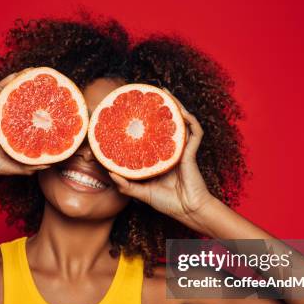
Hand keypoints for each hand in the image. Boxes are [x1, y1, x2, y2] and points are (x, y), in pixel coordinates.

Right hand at [0, 68, 48, 177]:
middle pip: (20, 103)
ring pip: (8, 95)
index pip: (28, 120)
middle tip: (47, 83)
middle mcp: (3, 121)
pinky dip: (4, 83)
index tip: (55, 105)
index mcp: (10, 134)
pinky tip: (15, 75)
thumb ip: (26, 165)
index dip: (40, 112)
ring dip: (20, 82)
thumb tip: (49, 164)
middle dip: (32, 93)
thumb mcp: (9, 166)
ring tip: (34, 72)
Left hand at [108, 91, 214, 232]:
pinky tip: (182, 111)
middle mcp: (171, 151)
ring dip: (176, 106)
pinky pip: (194, 133)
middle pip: (166, 125)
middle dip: (160, 109)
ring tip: (166, 93)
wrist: (188, 211)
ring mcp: (182, 151)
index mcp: (160, 158)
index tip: (132, 113)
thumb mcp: (141, 192)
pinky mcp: (191, 153)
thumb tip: (108, 172)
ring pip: (181, 123)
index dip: (144, 124)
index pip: (151, 136)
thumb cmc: (168, 203)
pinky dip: (190, 121)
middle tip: (149, 95)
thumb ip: (126, 184)